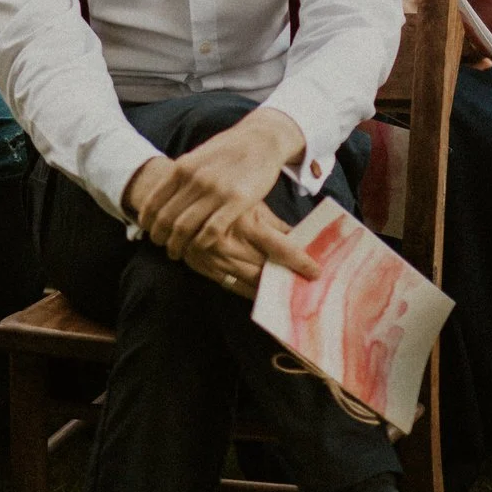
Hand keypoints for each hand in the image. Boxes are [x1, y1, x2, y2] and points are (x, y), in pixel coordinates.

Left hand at [127, 107, 310, 267]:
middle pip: (166, 219)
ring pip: (185, 228)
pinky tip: (198, 248)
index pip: (153, 202)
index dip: (147, 221)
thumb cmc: (227, 150)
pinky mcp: (237, 201)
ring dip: (177, 245)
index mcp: (181, 168)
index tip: (147, 231)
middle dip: (159, 237)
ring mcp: (215, 191)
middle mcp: (194, 180)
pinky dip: (200, 244)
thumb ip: (180, 175)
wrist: (261, 139)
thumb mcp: (197, 156)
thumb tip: (159, 196)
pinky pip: (211, 231)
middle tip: (161, 245)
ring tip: (176, 252)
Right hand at [174, 202, 317, 295]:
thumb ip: (276, 224)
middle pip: (268, 271)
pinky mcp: (203, 267)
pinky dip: (248, 291)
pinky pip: (231, 286)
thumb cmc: (222, 197)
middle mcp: (231, 245)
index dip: (301, 263)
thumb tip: (305, 240)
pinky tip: (262, 294)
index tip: (316, 272)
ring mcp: (215, 259)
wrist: (175, 199)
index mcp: (247, 225)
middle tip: (307, 287)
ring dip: (270, 290)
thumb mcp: (252, 204)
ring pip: (250, 282)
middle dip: (288, 280)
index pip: (282, 249)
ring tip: (288, 294)